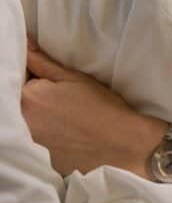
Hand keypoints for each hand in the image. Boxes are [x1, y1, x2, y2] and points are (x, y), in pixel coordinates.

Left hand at [21, 39, 165, 178]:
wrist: (121, 142)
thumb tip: (25, 43)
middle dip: (36, 98)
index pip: (19, 79)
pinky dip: (48, 135)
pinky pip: (38, 142)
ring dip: (40, 116)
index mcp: (28, 97)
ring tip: (66, 116)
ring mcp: (31, 143)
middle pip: (21, 103)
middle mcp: (22, 122)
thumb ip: (42, 62)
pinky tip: (68, 133)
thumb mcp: (73, 78)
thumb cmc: (101, 106)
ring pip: (28, 122)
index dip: (36, 77)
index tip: (54, 82)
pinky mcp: (41, 159)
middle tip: (63, 99)